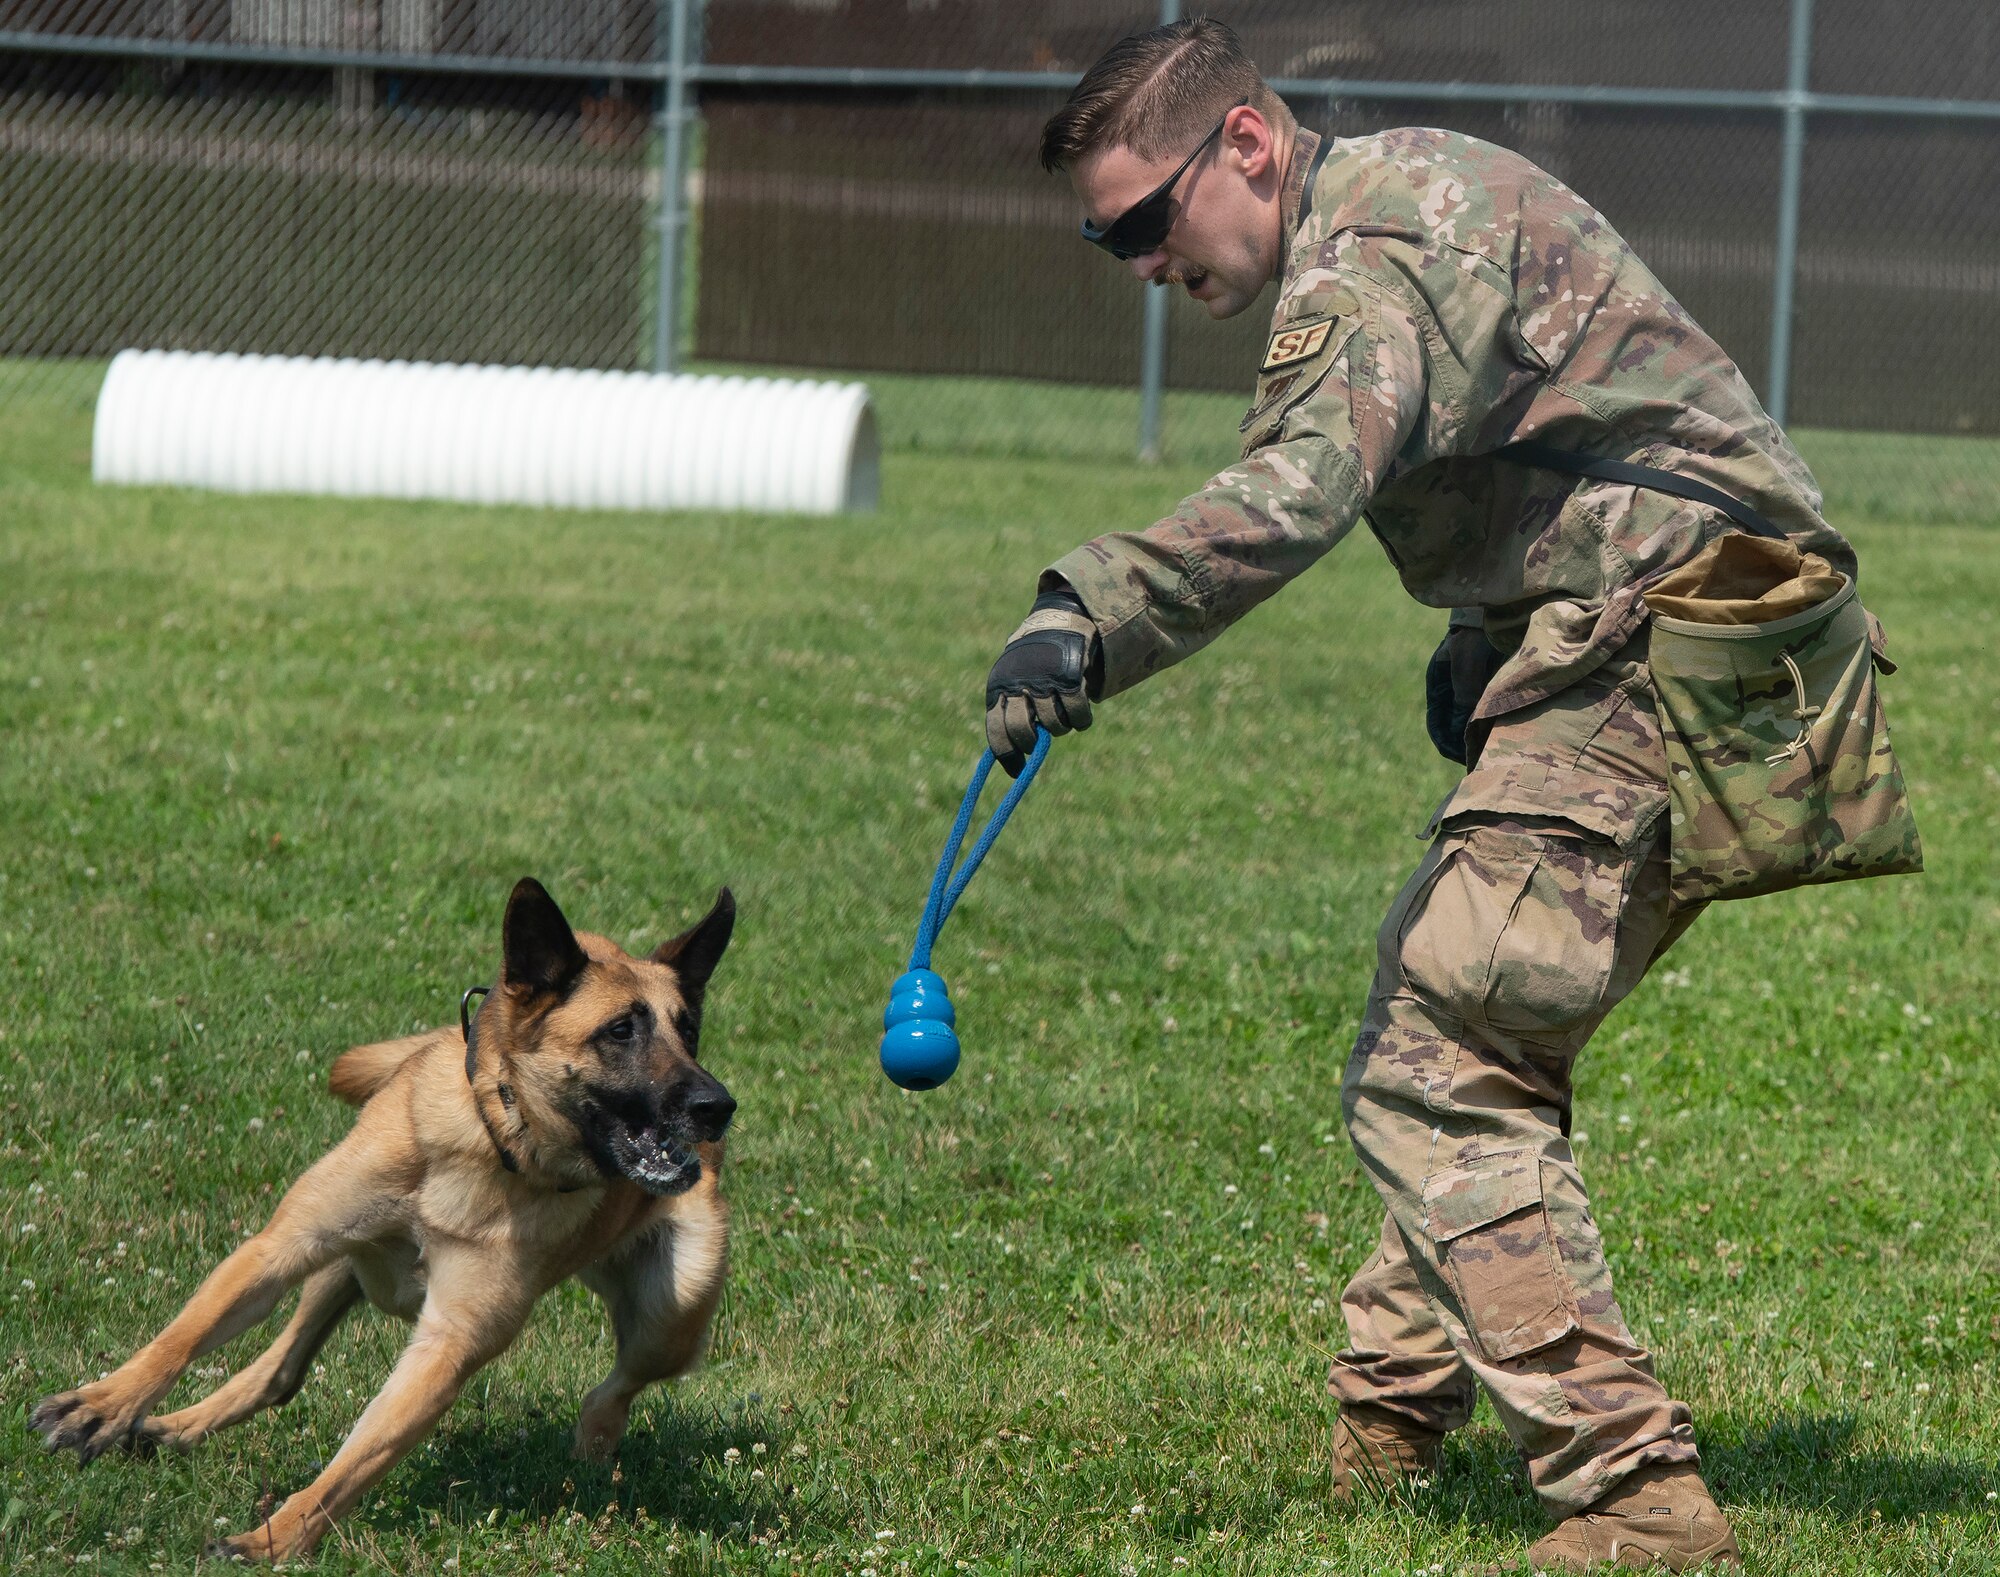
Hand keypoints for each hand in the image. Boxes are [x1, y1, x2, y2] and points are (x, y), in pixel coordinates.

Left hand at [984, 588, 1097, 775]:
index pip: (996, 730)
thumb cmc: (1032, 663)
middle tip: (1040, 741)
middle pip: (1023, 731)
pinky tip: (1081, 718)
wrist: (1056, 622)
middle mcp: (1018, 684)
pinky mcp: (1069, 677)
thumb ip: (1010, 713)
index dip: (1007, 755)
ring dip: (1061, 728)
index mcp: (999, 688)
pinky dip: (1082, 721)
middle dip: (1033, 743)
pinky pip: (1077, 715)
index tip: (1017, 770)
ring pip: (1053, 725)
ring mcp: (1044, 681)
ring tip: (1062, 717)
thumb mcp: (1011, 682)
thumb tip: (1011, 756)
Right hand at [1425, 624, 1501, 764]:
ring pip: (1476, 725)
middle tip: (1487, 762)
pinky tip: (1514, 734)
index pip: (1438, 727)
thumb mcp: (1467, 660)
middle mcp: (1455, 690)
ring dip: (1485, 739)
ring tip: (1501, 753)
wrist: (1504, 605)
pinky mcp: (1497, 687)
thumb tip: (1461, 730)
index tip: (1466, 758)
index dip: (1449, 747)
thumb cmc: (1479, 630)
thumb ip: (1464, 692)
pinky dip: (1500, 726)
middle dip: (1468, 747)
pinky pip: (1495, 714)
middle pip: (1456, 731)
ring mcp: (1476, 689)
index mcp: (1439, 684)